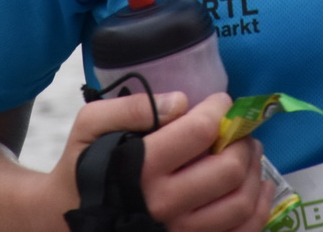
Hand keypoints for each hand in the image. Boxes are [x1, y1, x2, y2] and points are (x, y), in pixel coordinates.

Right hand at [51, 92, 272, 231]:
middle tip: (239, 129)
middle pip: (227, 169)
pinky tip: (258, 187)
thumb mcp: (91, 124)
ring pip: (240, 204)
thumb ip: (133, 106)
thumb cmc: (83, 167)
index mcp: (140, 167)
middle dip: (242, 140)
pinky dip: (259, 208)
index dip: (219, 109)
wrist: (64, 219)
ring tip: (248, 153)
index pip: (200, 131)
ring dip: (254, 172)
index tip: (221, 102)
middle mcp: (163, 204)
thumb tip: (182, 103)